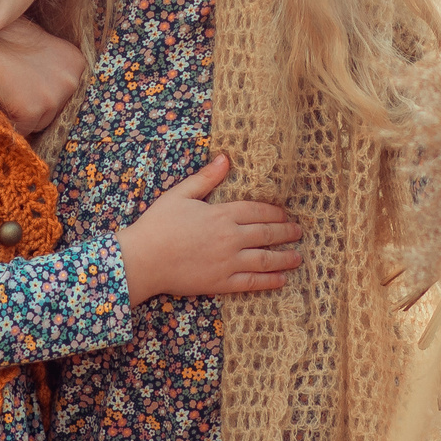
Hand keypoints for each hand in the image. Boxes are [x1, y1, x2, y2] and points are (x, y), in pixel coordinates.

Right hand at [0, 16, 85, 134]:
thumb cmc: (3, 35)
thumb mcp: (39, 47)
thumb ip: (50, 68)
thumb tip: (45, 89)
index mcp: (76, 62)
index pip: (64, 96)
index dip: (41, 93)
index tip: (24, 83)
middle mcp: (72, 81)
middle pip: (54, 113)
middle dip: (33, 106)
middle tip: (11, 87)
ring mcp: (54, 97)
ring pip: (38, 123)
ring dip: (21, 115)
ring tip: (4, 90)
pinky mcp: (32, 110)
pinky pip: (21, 130)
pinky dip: (8, 122)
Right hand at [117, 153, 304, 302]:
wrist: (142, 259)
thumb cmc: (157, 225)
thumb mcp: (180, 194)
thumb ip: (205, 178)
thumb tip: (225, 158)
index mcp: (221, 214)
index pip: (257, 210)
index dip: (275, 212)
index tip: (285, 214)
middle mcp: (230, 238)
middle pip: (266, 233)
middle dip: (286, 232)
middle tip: (298, 232)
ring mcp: (228, 262)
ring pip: (265, 258)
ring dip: (285, 257)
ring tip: (298, 256)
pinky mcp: (221, 282)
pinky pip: (252, 282)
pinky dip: (270, 281)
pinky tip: (282, 279)